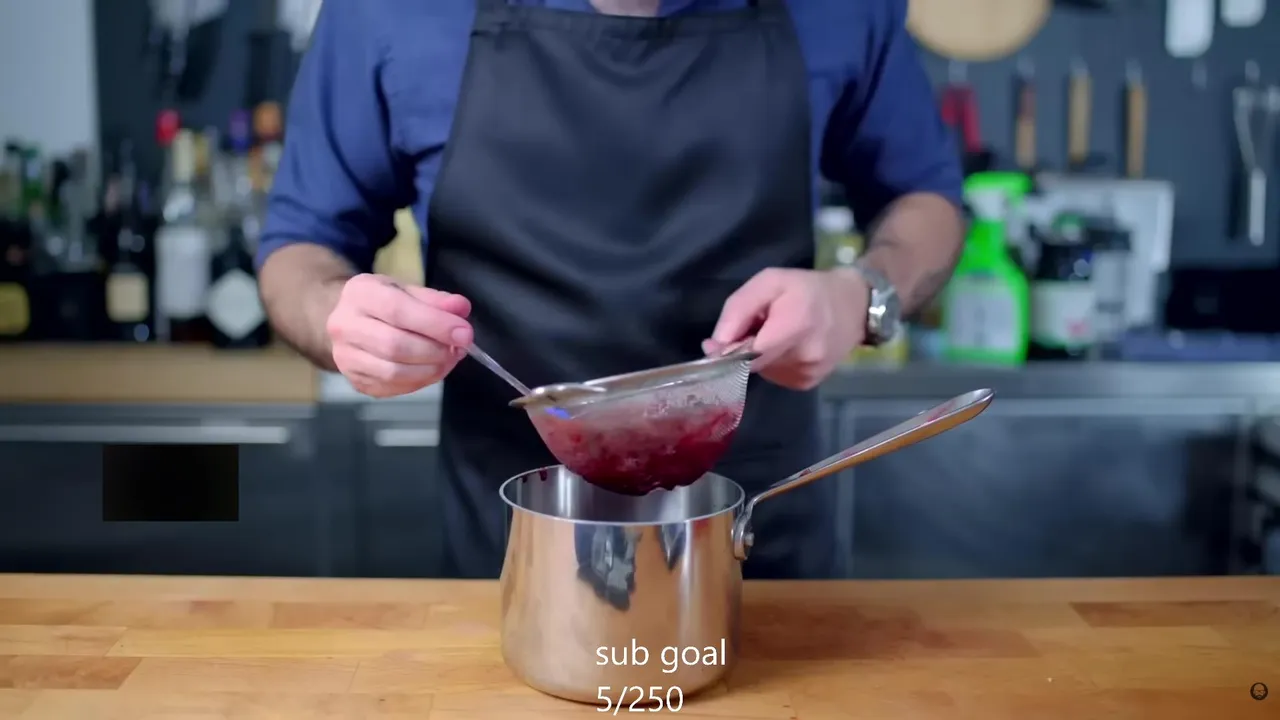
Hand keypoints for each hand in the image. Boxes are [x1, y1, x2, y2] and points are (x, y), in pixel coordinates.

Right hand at [326, 274, 473, 397]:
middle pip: (395, 346)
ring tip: (448, 359)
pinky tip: (431, 370)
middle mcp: (344, 326)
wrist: (349, 321)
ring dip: (430, 369)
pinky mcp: (355, 381)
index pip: (398, 311)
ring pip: (393, 372)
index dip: (435, 325)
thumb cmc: (382, 303)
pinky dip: (419, 382)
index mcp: (360, 294)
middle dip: (435, 351)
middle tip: (459, 349)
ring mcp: (345, 357)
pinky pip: (392, 387)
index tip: (464, 334)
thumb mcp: (408, 290)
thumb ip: (436, 300)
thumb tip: (461, 308)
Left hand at [703, 267, 868, 390]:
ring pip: (759, 371)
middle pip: (750, 364)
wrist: (854, 307)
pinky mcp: (807, 384)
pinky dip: (769, 362)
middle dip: (739, 349)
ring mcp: (807, 374)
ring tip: (774, 333)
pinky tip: (784, 346)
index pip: (748, 354)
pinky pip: (772, 375)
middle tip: (752, 327)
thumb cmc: (807, 289)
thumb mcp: (769, 282)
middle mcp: (803, 356)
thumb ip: (738, 310)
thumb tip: (714, 345)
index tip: (713, 345)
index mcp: (795, 325)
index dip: (725, 353)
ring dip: (756, 355)